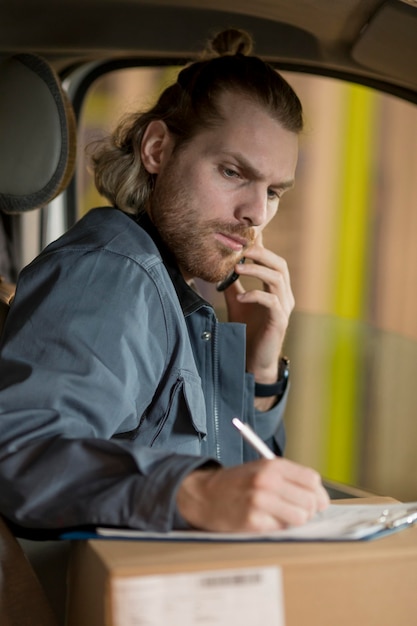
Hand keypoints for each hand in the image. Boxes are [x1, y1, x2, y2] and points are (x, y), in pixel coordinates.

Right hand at [176, 458, 329, 531]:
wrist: (204, 495)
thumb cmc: (238, 483)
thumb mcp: (262, 470)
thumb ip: (290, 480)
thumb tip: (321, 501)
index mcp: (273, 465)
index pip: (312, 480)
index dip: (317, 493)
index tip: (316, 501)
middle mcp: (268, 481)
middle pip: (310, 501)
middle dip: (309, 509)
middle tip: (297, 511)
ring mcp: (260, 502)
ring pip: (301, 518)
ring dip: (294, 521)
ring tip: (281, 516)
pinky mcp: (253, 522)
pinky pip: (282, 530)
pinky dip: (278, 528)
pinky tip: (264, 521)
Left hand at [223, 234, 293, 384]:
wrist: (252, 360)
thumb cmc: (247, 331)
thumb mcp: (238, 302)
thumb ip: (233, 285)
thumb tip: (221, 267)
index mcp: (277, 289)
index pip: (273, 261)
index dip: (263, 246)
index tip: (246, 235)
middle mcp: (284, 296)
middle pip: (280, 265)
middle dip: (262, 253)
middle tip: (242, 247)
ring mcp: (284, 308)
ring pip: (277, 280)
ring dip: (257, 270)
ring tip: (237, 268)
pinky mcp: (280, 321)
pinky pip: (271, 302)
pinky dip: (256, 295)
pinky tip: (241, 296)